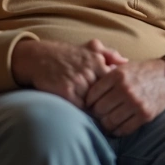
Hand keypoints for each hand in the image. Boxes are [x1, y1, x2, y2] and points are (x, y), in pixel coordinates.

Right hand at [11, 39, 126, 107]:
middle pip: (106, 92)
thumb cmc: (66, 54)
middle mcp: (89, 71)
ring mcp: (77, 81)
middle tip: (114, 111)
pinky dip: (84, 112)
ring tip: (102, 116)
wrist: (38, 57)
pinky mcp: (66, 91)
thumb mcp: (89, 48)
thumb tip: (126, 61)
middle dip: (110, 101)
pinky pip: (80, 107)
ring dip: (98, 109)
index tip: (119, 96)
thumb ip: (109, 53)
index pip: (115, 80)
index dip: (117, 89)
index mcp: (97, 60)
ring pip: (94, 101)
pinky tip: (86, 114)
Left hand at [85, 59, 164, 136]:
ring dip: (106, 124)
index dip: (88, 102)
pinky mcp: (145, 115)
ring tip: (106, 121)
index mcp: (117, 75)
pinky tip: (117, 126)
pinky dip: (117, 130)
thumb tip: (86, 88)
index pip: (92, 95)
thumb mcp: (124, 66)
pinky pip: (124, 129)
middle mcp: (125, 89)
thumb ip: (106, 75)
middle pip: (99, 110)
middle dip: (96, 113)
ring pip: (109, 121)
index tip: (90, 105)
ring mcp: (135, 103)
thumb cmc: (143, 72)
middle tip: (98, 114)